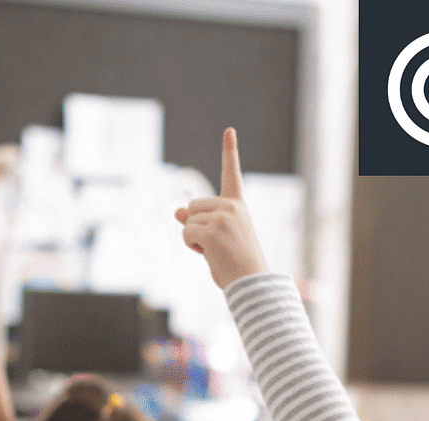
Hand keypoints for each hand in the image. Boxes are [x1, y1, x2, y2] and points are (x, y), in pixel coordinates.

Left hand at [174, 128, 266, 288]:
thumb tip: (176, 211)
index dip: (230, 151)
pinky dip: (191, 246)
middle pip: (192, 206)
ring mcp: (222, 217)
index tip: (229, 130)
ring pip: (187, 220)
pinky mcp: (212, 230)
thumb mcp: (217, 239)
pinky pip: (186, 232)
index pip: (232, 174)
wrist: (252, 284)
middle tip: (216, 246)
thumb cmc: (237, 265)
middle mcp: (231, 207)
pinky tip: (209, 255)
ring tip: (215, 252)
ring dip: (193, 238)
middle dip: (195, 226)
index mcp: (238, 206)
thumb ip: (199, 222)